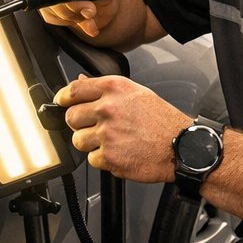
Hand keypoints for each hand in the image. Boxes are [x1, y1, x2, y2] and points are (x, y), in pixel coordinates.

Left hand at [55, 75, 189, 181]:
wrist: (181, 146)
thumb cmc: (162, 121)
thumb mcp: (136, 93)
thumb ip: (106, 89)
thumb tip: (82, 82)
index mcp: (114, 89)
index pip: (74, 90)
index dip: (63, 98)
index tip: (61, 102)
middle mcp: (108, 109)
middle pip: (71, 117)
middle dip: (79, 124)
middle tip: (95, 127)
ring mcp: (107, 134)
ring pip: (78, 141)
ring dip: (90, 144)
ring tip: (111, 141)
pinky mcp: (109, 156)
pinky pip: (92, 159)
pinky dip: (103, 159)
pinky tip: (119, 152)